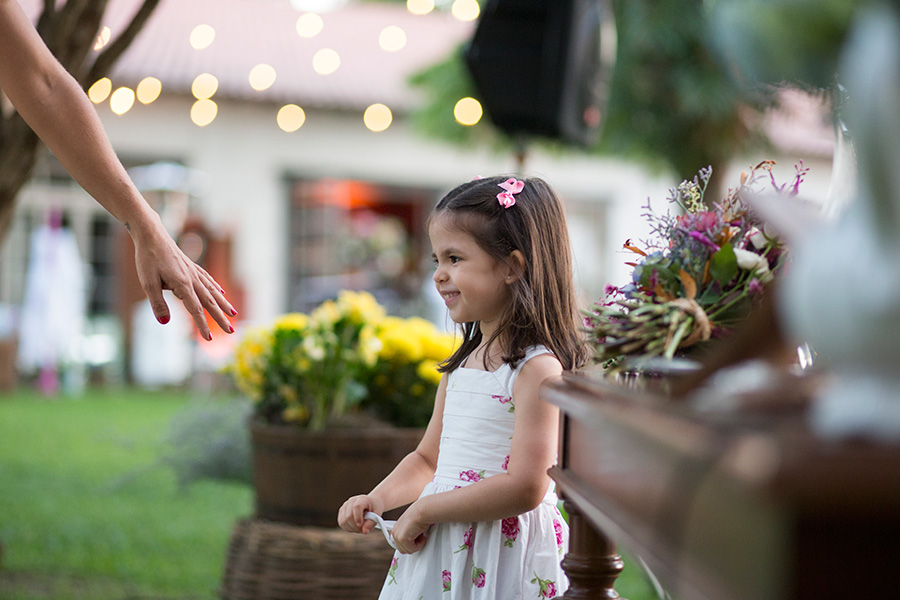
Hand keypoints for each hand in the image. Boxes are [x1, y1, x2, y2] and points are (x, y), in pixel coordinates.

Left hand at [132, 220, 236, 340]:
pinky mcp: (192, 266)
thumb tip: (164, 322)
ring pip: (213, 291)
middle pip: (210, 303)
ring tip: (234, 314)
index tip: (208, 339)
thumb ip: (157, 303)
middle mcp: (193, 279)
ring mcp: (194, 272)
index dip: (202, 325)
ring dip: (224, 304)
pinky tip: (222, 293)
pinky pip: (208, 280)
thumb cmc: (147, 258)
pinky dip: (217, 288)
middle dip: (221, 318)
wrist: (151, 235)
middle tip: (231, 332)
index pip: (195, 309)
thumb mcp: (147, 283)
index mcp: (182, 284)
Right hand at [338, 494, 383, 534]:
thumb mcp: (377, 514)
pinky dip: (347, 528)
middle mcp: (351, 501)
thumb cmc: (375, 508)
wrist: (371, 502)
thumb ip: (371, 523)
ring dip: (351, 528)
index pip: (356, 507)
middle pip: (348, 515)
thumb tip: (365, 532)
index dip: (358, 517)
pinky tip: (354, 527)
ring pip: (343, 521)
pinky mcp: (341, 511)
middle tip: (363, 529)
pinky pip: (341, 523)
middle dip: (355, 526)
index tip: (361, 525)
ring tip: (360, 528)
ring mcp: (345, 506)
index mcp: (362, 499)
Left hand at [390, 501, 430, 554]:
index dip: (409, 544)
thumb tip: (413, 540)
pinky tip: (422, 535)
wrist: (422, 511)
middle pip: (403, 549)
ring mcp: (397, 536)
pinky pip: (412, 549)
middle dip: (413, 545)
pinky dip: (419, 544)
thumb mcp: (411, 526)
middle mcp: (395, 533)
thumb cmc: (420, 515)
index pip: (399, 544)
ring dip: (417, 545)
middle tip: (420, 537)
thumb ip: (408, 533)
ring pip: (408, 550)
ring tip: (421, 535)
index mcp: (396, 529)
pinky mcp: (402, 539)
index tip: (416, 540)